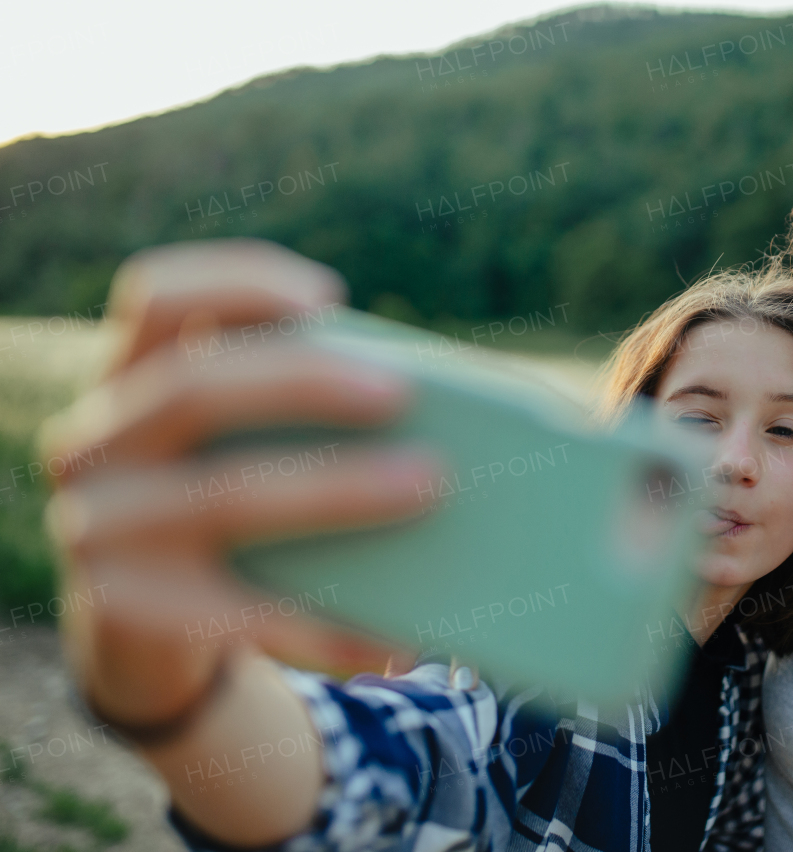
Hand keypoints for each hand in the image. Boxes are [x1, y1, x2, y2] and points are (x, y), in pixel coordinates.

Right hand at [40, 238, 438, 729]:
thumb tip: (452, 415)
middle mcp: (97, 440)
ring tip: (429, 488)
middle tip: (401, 393)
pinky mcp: (122, 610)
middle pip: (192, 388)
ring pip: (221, 496)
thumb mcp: (244, 445)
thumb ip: (303, 413)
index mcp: (132, 377)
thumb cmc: (233, 502)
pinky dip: (326, 624)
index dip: (237, 284)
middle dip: (302, 382)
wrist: (143, 628)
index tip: (328, 298)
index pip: (158, 298)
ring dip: (334, 489)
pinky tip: (395, 637)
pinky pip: (240, 614)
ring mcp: (98, 527)